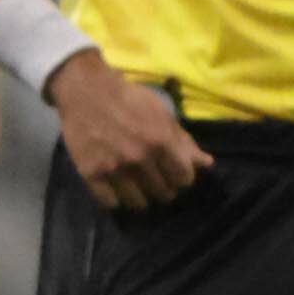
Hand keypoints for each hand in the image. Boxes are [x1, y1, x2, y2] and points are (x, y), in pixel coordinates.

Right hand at [49, 50, 212, 209]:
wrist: (86, 91)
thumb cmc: (129, 99)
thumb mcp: (162, 114)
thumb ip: (184, 141)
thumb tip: (207, 164)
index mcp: (161, 142)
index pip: (185, 179)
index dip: (182, 177)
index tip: (175, 172)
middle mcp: (140, 159)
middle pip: (164, 193)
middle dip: (164, 186)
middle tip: (155, 178)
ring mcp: (114, 169)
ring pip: (139, 203)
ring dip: (142, 197)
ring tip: (137, 186)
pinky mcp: (91, 174)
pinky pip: (111, 203)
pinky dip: (116, 199)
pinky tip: (117, 188)